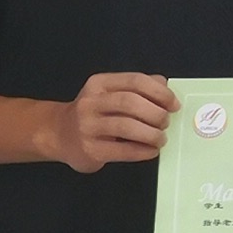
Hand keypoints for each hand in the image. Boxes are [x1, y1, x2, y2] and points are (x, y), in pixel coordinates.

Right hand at [46, 72, 175, 171]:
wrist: (59, 134)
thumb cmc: (92, 114)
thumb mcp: (109, 93)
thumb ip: (136, 87)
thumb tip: (164, 87)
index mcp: (99, 84)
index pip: (135, 81)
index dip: (160, 92)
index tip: (173, 104)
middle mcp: (90, 102)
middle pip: (130, 103)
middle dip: (155, 114)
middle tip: (165, 122)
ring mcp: (88, 126)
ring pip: (126, 127)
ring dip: (151, 134)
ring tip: (160, 138)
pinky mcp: (90, 149)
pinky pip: (122, 150)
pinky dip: (143, 151)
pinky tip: (151, 151)